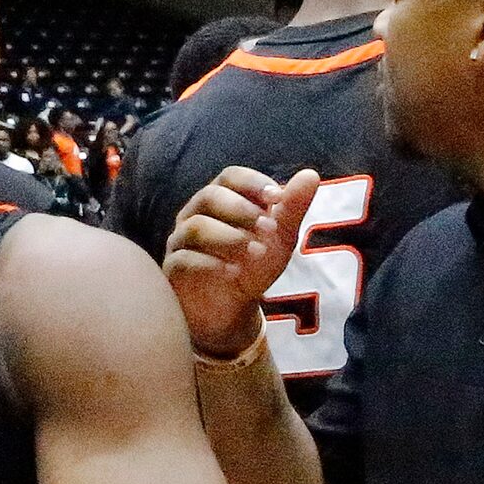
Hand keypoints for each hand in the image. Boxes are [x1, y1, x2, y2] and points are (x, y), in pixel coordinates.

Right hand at [162, 168, 320, 357]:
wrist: (232, 309)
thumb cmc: (252, 266)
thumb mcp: (279, 238)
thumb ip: (293, 207)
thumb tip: (310, 174)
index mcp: (220, 200)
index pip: (230, 177)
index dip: (252, 182)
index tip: (277, 198)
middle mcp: (194, 215)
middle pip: (209, 196)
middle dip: (242, 210)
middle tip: (269, 228)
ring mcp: (180, 242)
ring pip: (196, 227)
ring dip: (230, 237)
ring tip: (256, 252)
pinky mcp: (172, 270)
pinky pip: (184, 259)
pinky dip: (212, 264)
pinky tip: (233, 273)